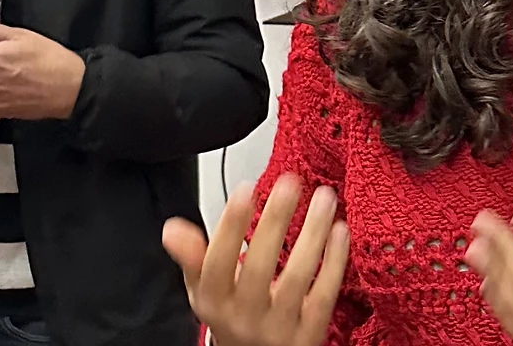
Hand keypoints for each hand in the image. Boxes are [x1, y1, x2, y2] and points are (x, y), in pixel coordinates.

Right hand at [161, 174, 349, 345]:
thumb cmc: (231, 316)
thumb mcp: (203, 290)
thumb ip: (192, 256)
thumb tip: (173, 228)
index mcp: (214, 300)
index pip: (217, 261)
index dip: (230, 225)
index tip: (246, 188)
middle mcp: (245, 315)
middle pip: (259, 265)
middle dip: (275, 219)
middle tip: (289, 182)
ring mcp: (279, 326)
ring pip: (297, 276)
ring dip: (313, 232)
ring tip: (323, 197)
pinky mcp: (309, 333)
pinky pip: (324, 293)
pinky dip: (334, 260)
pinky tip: (339, 229)